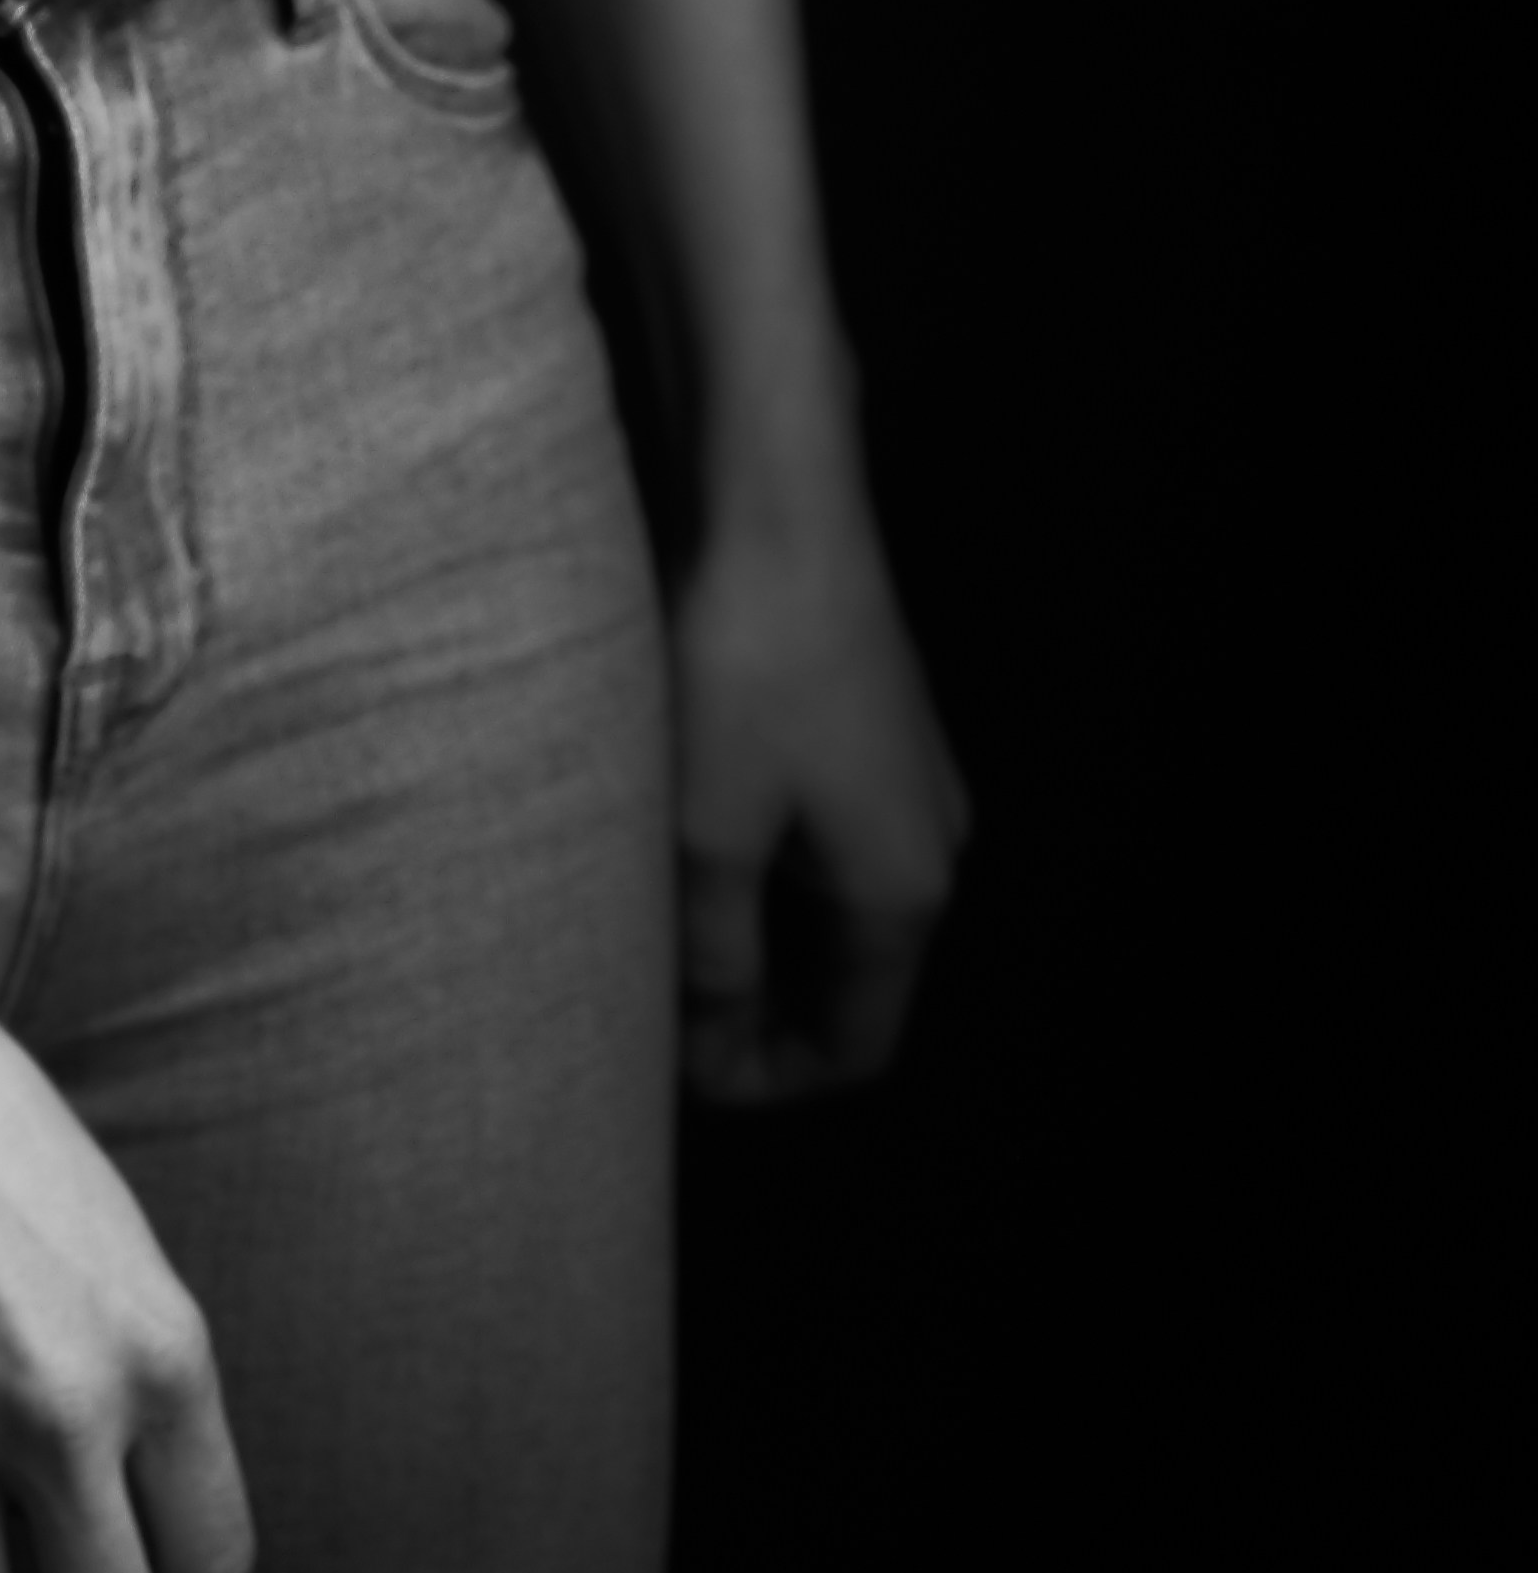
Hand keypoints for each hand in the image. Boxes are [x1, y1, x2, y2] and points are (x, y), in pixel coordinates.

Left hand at [672, 491, 968, 1104]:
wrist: (773, 490)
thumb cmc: (739, 658)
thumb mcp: (706, 833)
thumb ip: (712, 958)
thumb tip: (711, 1054)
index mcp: (906, 893)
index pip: (856, 1049)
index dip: (763, 1082)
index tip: (669, 1078)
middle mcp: (929, 841)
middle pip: (846, 981)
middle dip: (749, 1010)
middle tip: (643, 1004)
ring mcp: (905, 773)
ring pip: (825, 900)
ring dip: (745, 926)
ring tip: (643, 917)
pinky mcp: (866, 715)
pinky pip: (819, 828)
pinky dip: (756, 857)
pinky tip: (675, 828)